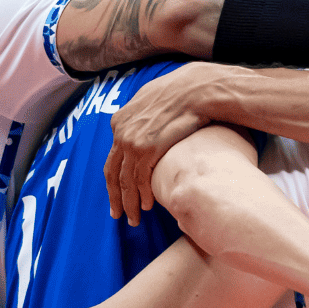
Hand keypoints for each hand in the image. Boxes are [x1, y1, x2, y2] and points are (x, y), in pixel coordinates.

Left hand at [106, 62, 222, 224]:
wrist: (196, 90)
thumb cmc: (181, 92)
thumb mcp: (152, 98)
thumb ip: (143, 114)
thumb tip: (146, 122)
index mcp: (119, 121)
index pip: (113, 157)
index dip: (115, 177)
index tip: (119, 191)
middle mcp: (120, 132)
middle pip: (112, 172)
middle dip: (114, 196)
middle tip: (117, 214)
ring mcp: (131, 142)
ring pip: (125, 181)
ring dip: (128, 202)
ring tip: (134, 218)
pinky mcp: (146, 150)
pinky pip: (140, 180)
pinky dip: (142, 195)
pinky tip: (147, 205)